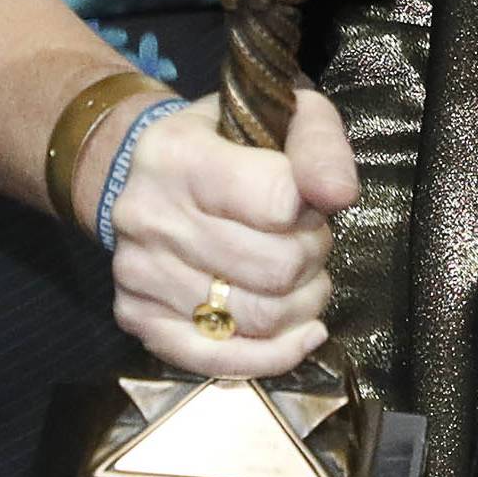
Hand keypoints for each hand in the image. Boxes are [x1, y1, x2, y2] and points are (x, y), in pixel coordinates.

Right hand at [99, 86, 358, 376]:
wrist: (149, 171)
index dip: (314, 210)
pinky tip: (300, 332)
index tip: (313, 202)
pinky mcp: (138, 318)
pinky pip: (219, 360)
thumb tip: (339, 195)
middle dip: (312, 258)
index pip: (278, 202)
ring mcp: (139, 273)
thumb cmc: (228, 142)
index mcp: (179, 155)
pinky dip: (274, 354)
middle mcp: (149, 216)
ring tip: (300, 278)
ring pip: (257, 319)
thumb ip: (318, 144)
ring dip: (301, 304)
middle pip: (275, 269)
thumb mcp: (279, 116)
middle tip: (309, 240)